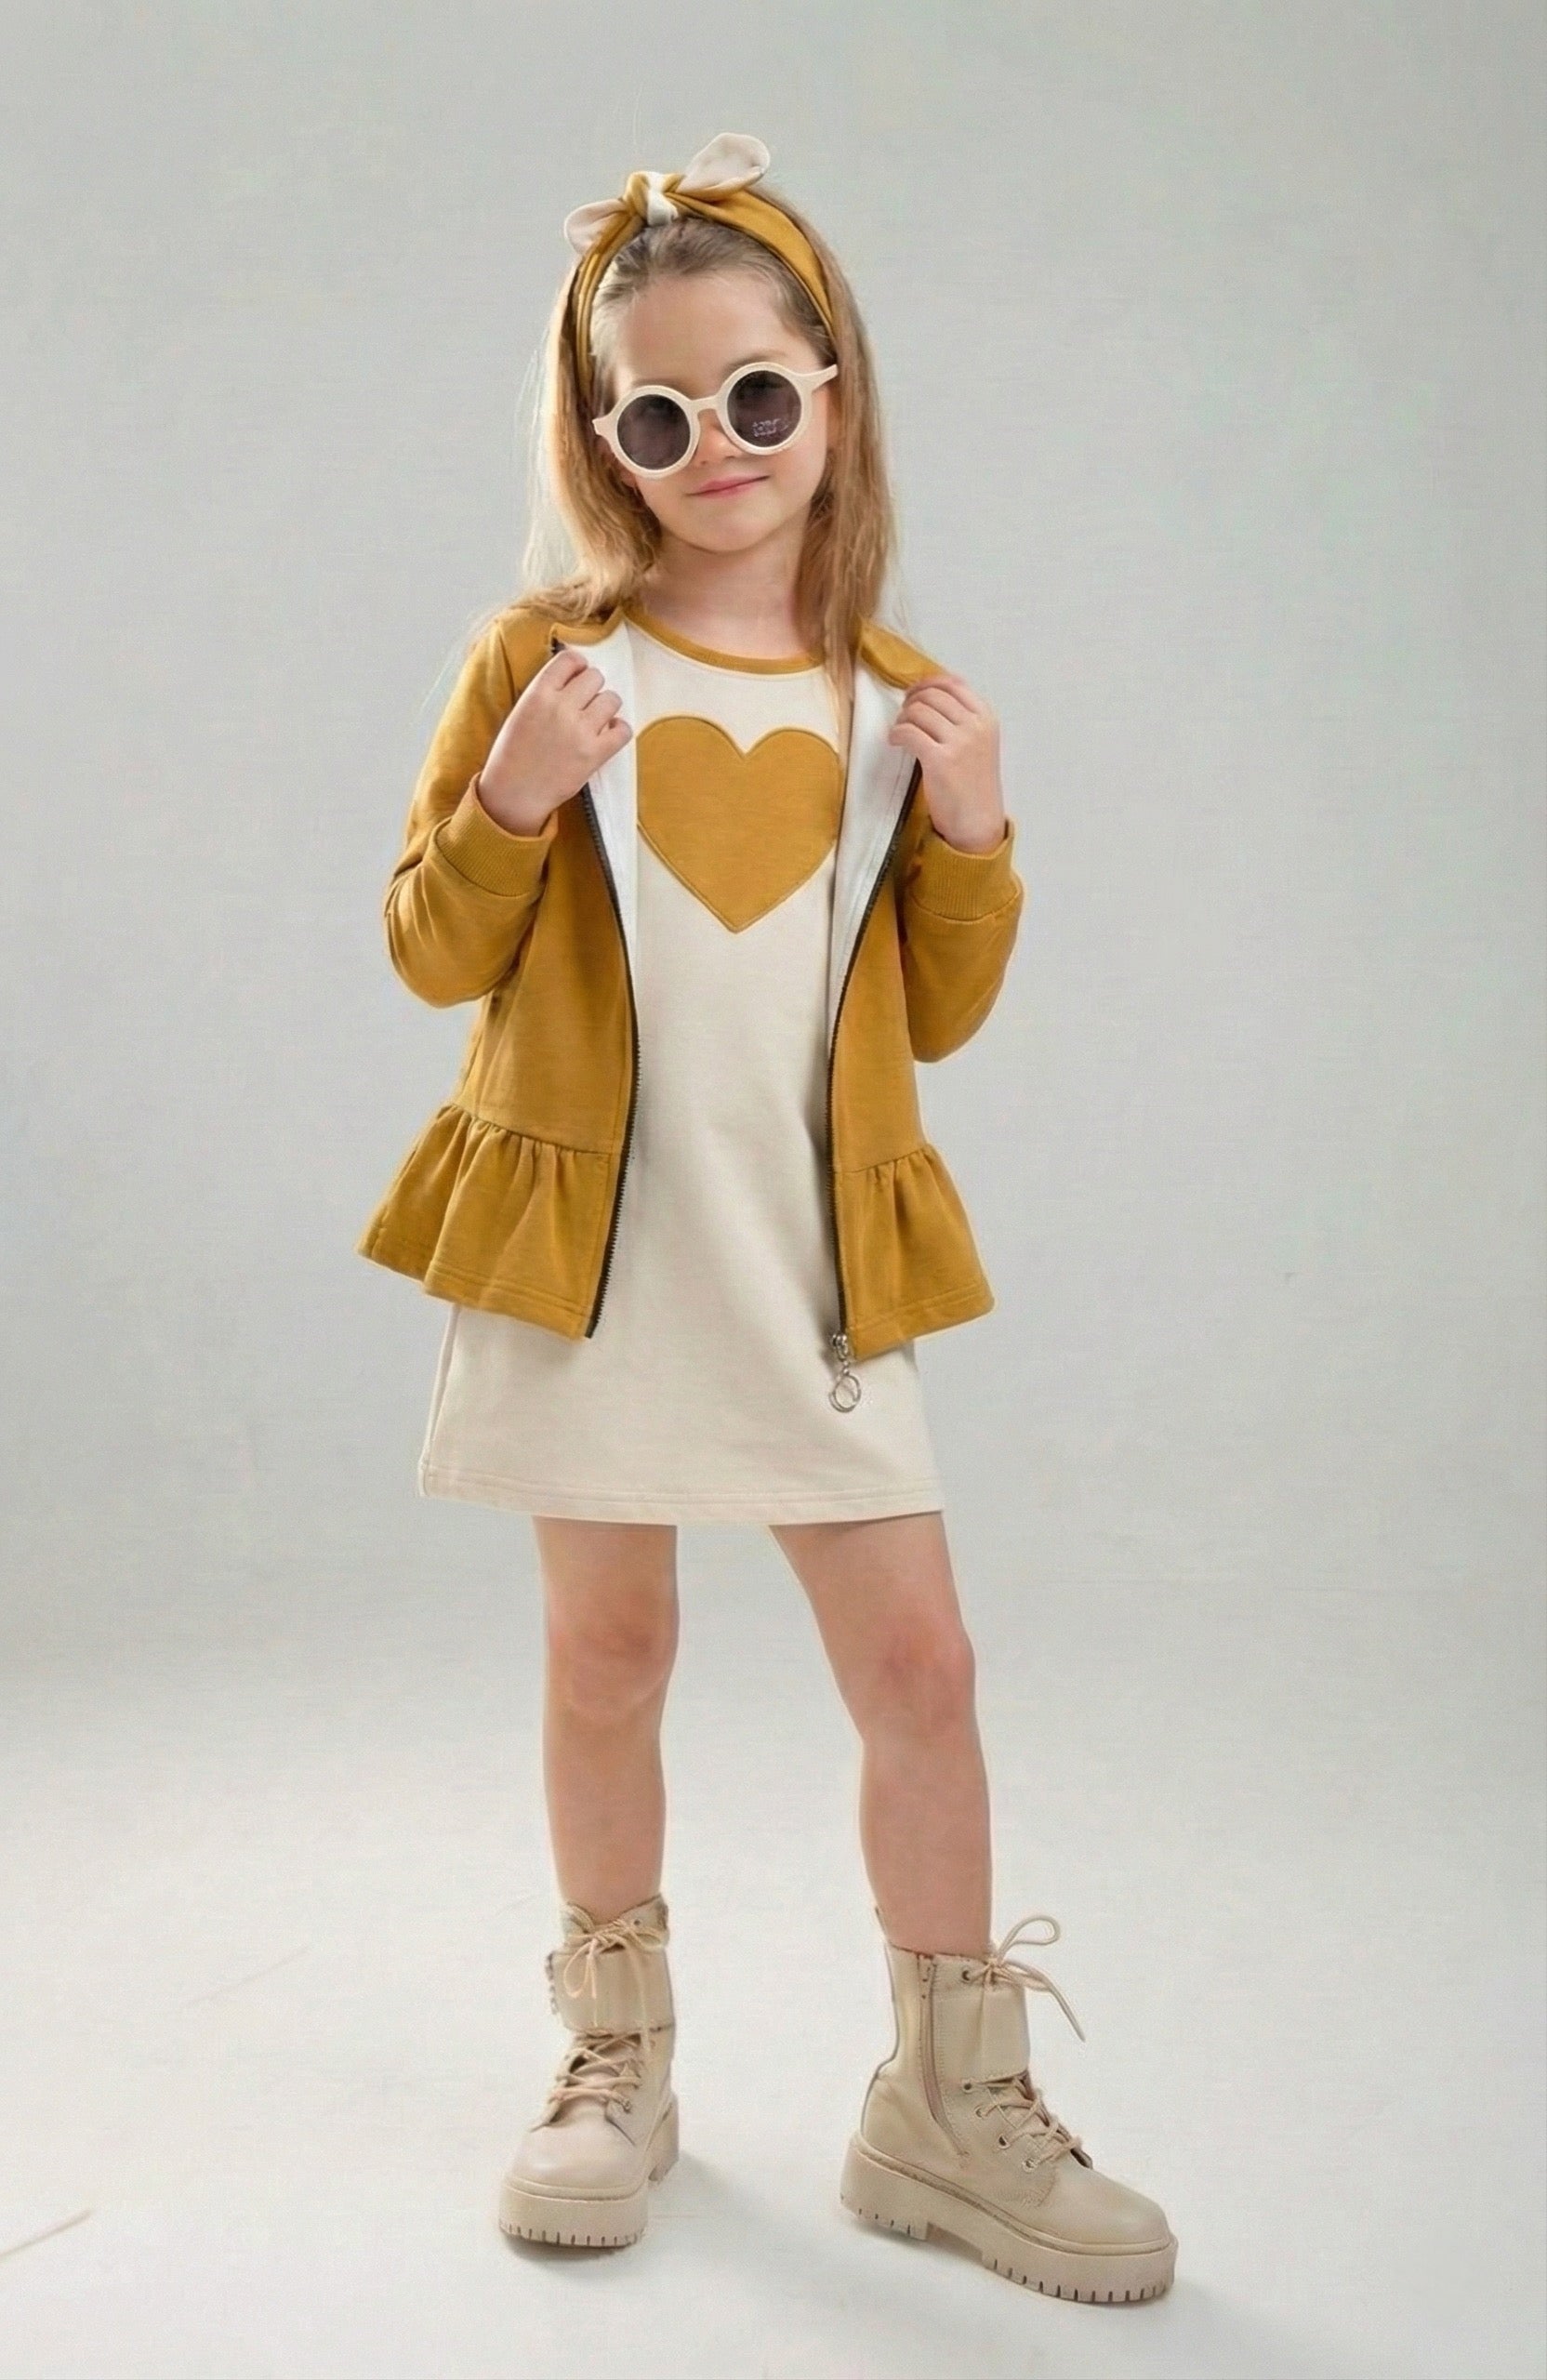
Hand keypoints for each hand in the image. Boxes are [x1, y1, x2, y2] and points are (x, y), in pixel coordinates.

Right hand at [478, 648, 633, 834]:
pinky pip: (623, 730)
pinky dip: (619, 730)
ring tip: (595, 721)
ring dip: (606, 708)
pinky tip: (608, 735)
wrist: (513, 793)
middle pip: (595, 677)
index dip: (578, 666)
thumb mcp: (520, 712)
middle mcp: (561, 707)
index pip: (570, 660)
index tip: (579, 675)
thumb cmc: (513, 754)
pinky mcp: (594, 754)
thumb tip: (574, 676)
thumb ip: (545, 692)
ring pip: (612, 699)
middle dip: (592, 688)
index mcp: (538, 693)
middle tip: (585, 703)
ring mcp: (580, 730)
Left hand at [886, 671, 1006, 852]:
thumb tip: (927, 695)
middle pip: (932, 694)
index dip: (927, 683)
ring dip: (902, 719)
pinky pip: (908, 732)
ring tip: (900, 732)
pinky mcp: (940, 761)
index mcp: (986, 717)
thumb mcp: (979, 743)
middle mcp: (976, 726)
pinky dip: (896, 734)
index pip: (953, 683)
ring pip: (918, 711)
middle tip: (903, 716)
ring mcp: (960, 742)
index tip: (913, 694)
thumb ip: (962, 719)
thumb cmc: (973, 784)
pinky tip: (895, 742)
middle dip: (911, 701)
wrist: (977, 823)